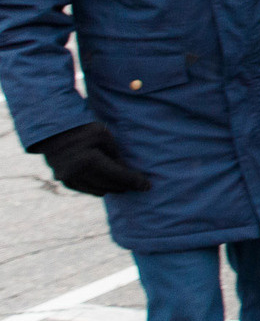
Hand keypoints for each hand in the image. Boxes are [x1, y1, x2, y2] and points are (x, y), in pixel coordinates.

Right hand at [32, 122, 151, 195]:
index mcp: (88, 159)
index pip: (117, 174)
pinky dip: (98, 189)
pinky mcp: (64, 182)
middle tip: (139, 186)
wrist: (52, 133)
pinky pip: (86, 189)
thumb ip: (114, 154)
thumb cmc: (82, 130)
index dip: (134, 180)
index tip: (147, 186)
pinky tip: (107, 188)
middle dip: (125, 185)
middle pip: (108, 184)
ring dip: (112, 188)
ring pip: (97, 189)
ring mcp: (68, 179)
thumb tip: (124, 170)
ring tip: (125, 186)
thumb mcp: (103, 135)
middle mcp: (76, 173)